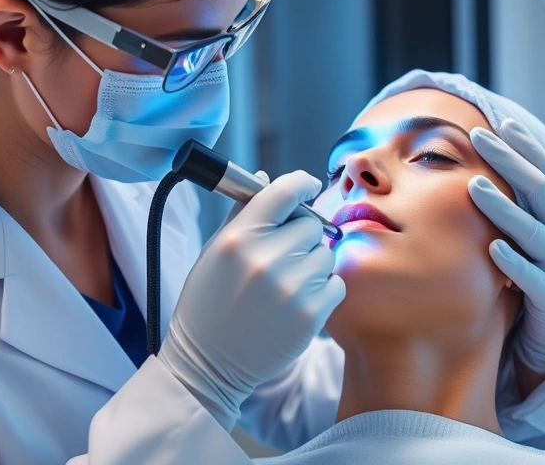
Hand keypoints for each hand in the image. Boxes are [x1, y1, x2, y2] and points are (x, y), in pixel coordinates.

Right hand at [158, 171, 345, 429]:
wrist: (208, 364)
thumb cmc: (208, 304)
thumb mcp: (214, 253)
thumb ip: (242, 214)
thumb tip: (265, 179)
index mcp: (238, 238)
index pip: (283, 192)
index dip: (302, 183)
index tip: (308, 186)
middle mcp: (266, 259)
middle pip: (311, 223)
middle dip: (302, 235)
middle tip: (285, 254)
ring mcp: (291, 288)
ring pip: (326, 254)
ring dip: (313, 264)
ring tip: (287, 283)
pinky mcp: (311, 315)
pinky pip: (336, 284)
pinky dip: (323, 290)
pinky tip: (297, 302)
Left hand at [468, 118, 544, 373]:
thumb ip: (532, 194)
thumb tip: (509, 146)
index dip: (528, 143)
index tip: (501, 122)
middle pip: (540, 189)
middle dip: (509, 160)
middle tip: (478, 138)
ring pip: (532, 231)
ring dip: (502, 207)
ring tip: (474, 186)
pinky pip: (530, 277)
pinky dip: (512, 261)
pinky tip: (492, 248)